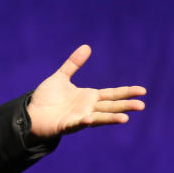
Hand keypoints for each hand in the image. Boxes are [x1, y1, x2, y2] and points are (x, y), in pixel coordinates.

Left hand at [26, 45, 145, 138]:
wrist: (31, 113)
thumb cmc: (47, 98)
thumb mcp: (61, 77)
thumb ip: (73, 64)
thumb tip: (87, 46)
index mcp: (89, 97)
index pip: (112, 94)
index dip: (126, 92)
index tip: (142, 91)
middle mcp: (88, 108)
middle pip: (110, 106)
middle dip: (125, 106)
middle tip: (142, 105)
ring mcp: (79, 118)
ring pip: (99, 118)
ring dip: (111, 118)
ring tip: (125, 119)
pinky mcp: (67, 126)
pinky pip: (77, 124)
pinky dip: (84, 122)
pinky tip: (89, 119)